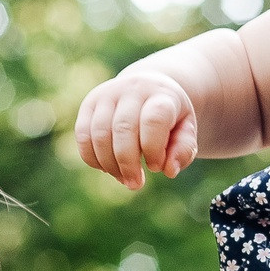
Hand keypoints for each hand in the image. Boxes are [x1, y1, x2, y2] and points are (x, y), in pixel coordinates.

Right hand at [73, 70, 197, 187]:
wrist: (149, 87)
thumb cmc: (170, 116)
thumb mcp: (186, 129)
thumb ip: (183, 150)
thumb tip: (168, 171)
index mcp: (161, 95)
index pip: (153, 120)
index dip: (153, 148)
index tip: (156, 167)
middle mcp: (132, 89)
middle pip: (123, 129)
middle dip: (127, 163)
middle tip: (135, 184)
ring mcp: (107, 94)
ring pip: (100, 134)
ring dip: (109, 164)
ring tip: (123, 179)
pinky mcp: (89, 103)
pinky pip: (83, 135)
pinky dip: (92, 158)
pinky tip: (107, 169)